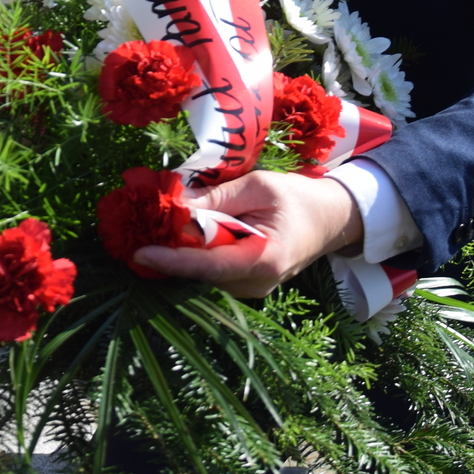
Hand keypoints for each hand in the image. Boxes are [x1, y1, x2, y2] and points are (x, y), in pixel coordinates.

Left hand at [133, 170, 362, 297]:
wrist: (332, 219)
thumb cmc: (300, 198)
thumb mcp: (260, 185)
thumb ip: (219, 196)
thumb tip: (177, 203)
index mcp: (264, 260)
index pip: (209, 266)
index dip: (172, 261)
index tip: (141, 254)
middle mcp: (255, 284)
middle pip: (200, 271)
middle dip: (171, 249)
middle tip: (144, 225)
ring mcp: (250, 288)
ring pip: (204, 272)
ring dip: (183, 249)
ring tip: (164, 223)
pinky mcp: (244, 283)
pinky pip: (212, 270)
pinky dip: (197, 252)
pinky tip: (188, 232)